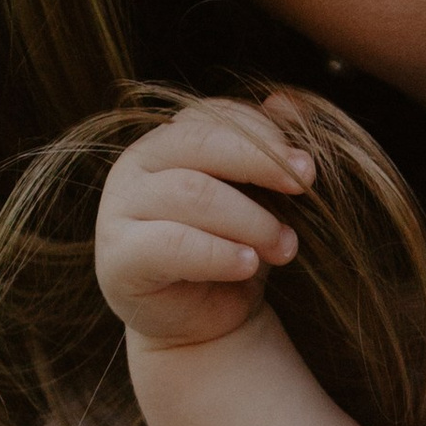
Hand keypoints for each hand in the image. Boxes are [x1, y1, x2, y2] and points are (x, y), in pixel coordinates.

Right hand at [94, 96, 316, 352]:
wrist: (202, 322)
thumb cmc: (232, 248)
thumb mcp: (261, 197)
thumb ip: (272, 147)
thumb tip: (291, 102)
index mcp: (168, 141)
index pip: (213, 116)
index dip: (263, 133)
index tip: (308, 166)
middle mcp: (136, 166)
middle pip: (200, 144)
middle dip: (261, 164)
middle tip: (306, 188)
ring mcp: (119, 209)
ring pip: (192, 193)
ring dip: (250, 220)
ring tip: (285, 246)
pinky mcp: (117, 257)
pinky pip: (171, 244)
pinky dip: (218, 253)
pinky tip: (249, 265)